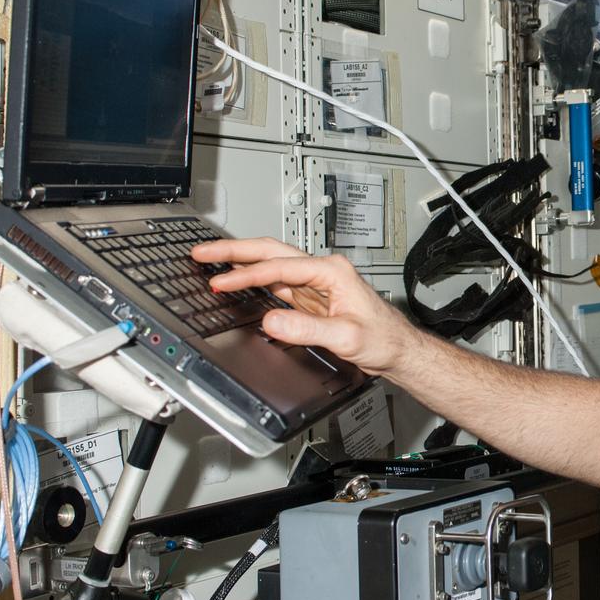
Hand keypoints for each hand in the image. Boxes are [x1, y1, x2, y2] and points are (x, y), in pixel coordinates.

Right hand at [190, 237, 413, 375]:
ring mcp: (316, 283)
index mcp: (332, 271)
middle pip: (272, 252)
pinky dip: (253, 279)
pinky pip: (276, 282)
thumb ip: (307, 328)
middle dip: (234, 250)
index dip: (247, 275)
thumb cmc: (383, 338)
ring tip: (210, 260)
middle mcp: (323, 271)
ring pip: (271, 264)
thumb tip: (272, 321)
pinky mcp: (311, 297)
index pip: (280, 268)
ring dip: (240, 262)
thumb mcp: (345, 336)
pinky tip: (237, 280)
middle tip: (202, 252)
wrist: (397, 348)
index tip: (221, 282)